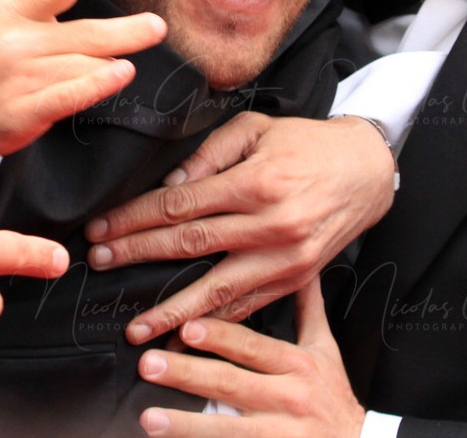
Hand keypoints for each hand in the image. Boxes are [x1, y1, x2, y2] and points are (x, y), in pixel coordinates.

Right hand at [0, 0, 166, 163]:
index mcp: (10, 10)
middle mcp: (18, 42)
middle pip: (81, 33)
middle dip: (123, 30)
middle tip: (158, 25)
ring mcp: (22, 80)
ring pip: (80, 65)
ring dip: (109, 60)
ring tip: (133, 55)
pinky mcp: (26, 112)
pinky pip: (68, 97)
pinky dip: (94, 86)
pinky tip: (120, 74)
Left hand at [85, 113, 394, 342]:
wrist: (367, 170)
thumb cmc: (306, 143)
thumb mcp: (256, 129)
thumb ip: (209, 154)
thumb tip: (170, 185)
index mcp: (257, 182)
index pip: (180, 204)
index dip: (135, 218)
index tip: (101, 228)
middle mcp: (272, 225)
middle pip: (190, 244)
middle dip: (138, 255)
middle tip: (99, 263)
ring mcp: (286, 258)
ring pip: (218, 291)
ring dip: (172, 311)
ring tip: (135, 328)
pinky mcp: (297, 278)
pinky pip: (250, 307)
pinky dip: (215, 325)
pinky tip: (185, 336)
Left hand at [136, 281, 364, 437]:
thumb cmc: (334, 397)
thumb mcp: (326, 350)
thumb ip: (307, 309)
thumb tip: (304, 266)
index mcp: (296, 364)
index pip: (252, 347)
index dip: (219, 336)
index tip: (187, 326)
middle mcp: (286, 398)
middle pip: (231, 383)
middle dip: (188, 374)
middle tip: (150, 364)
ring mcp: (277, 434)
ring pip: (227, 429)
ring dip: (185, 424)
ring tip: (149, 417)